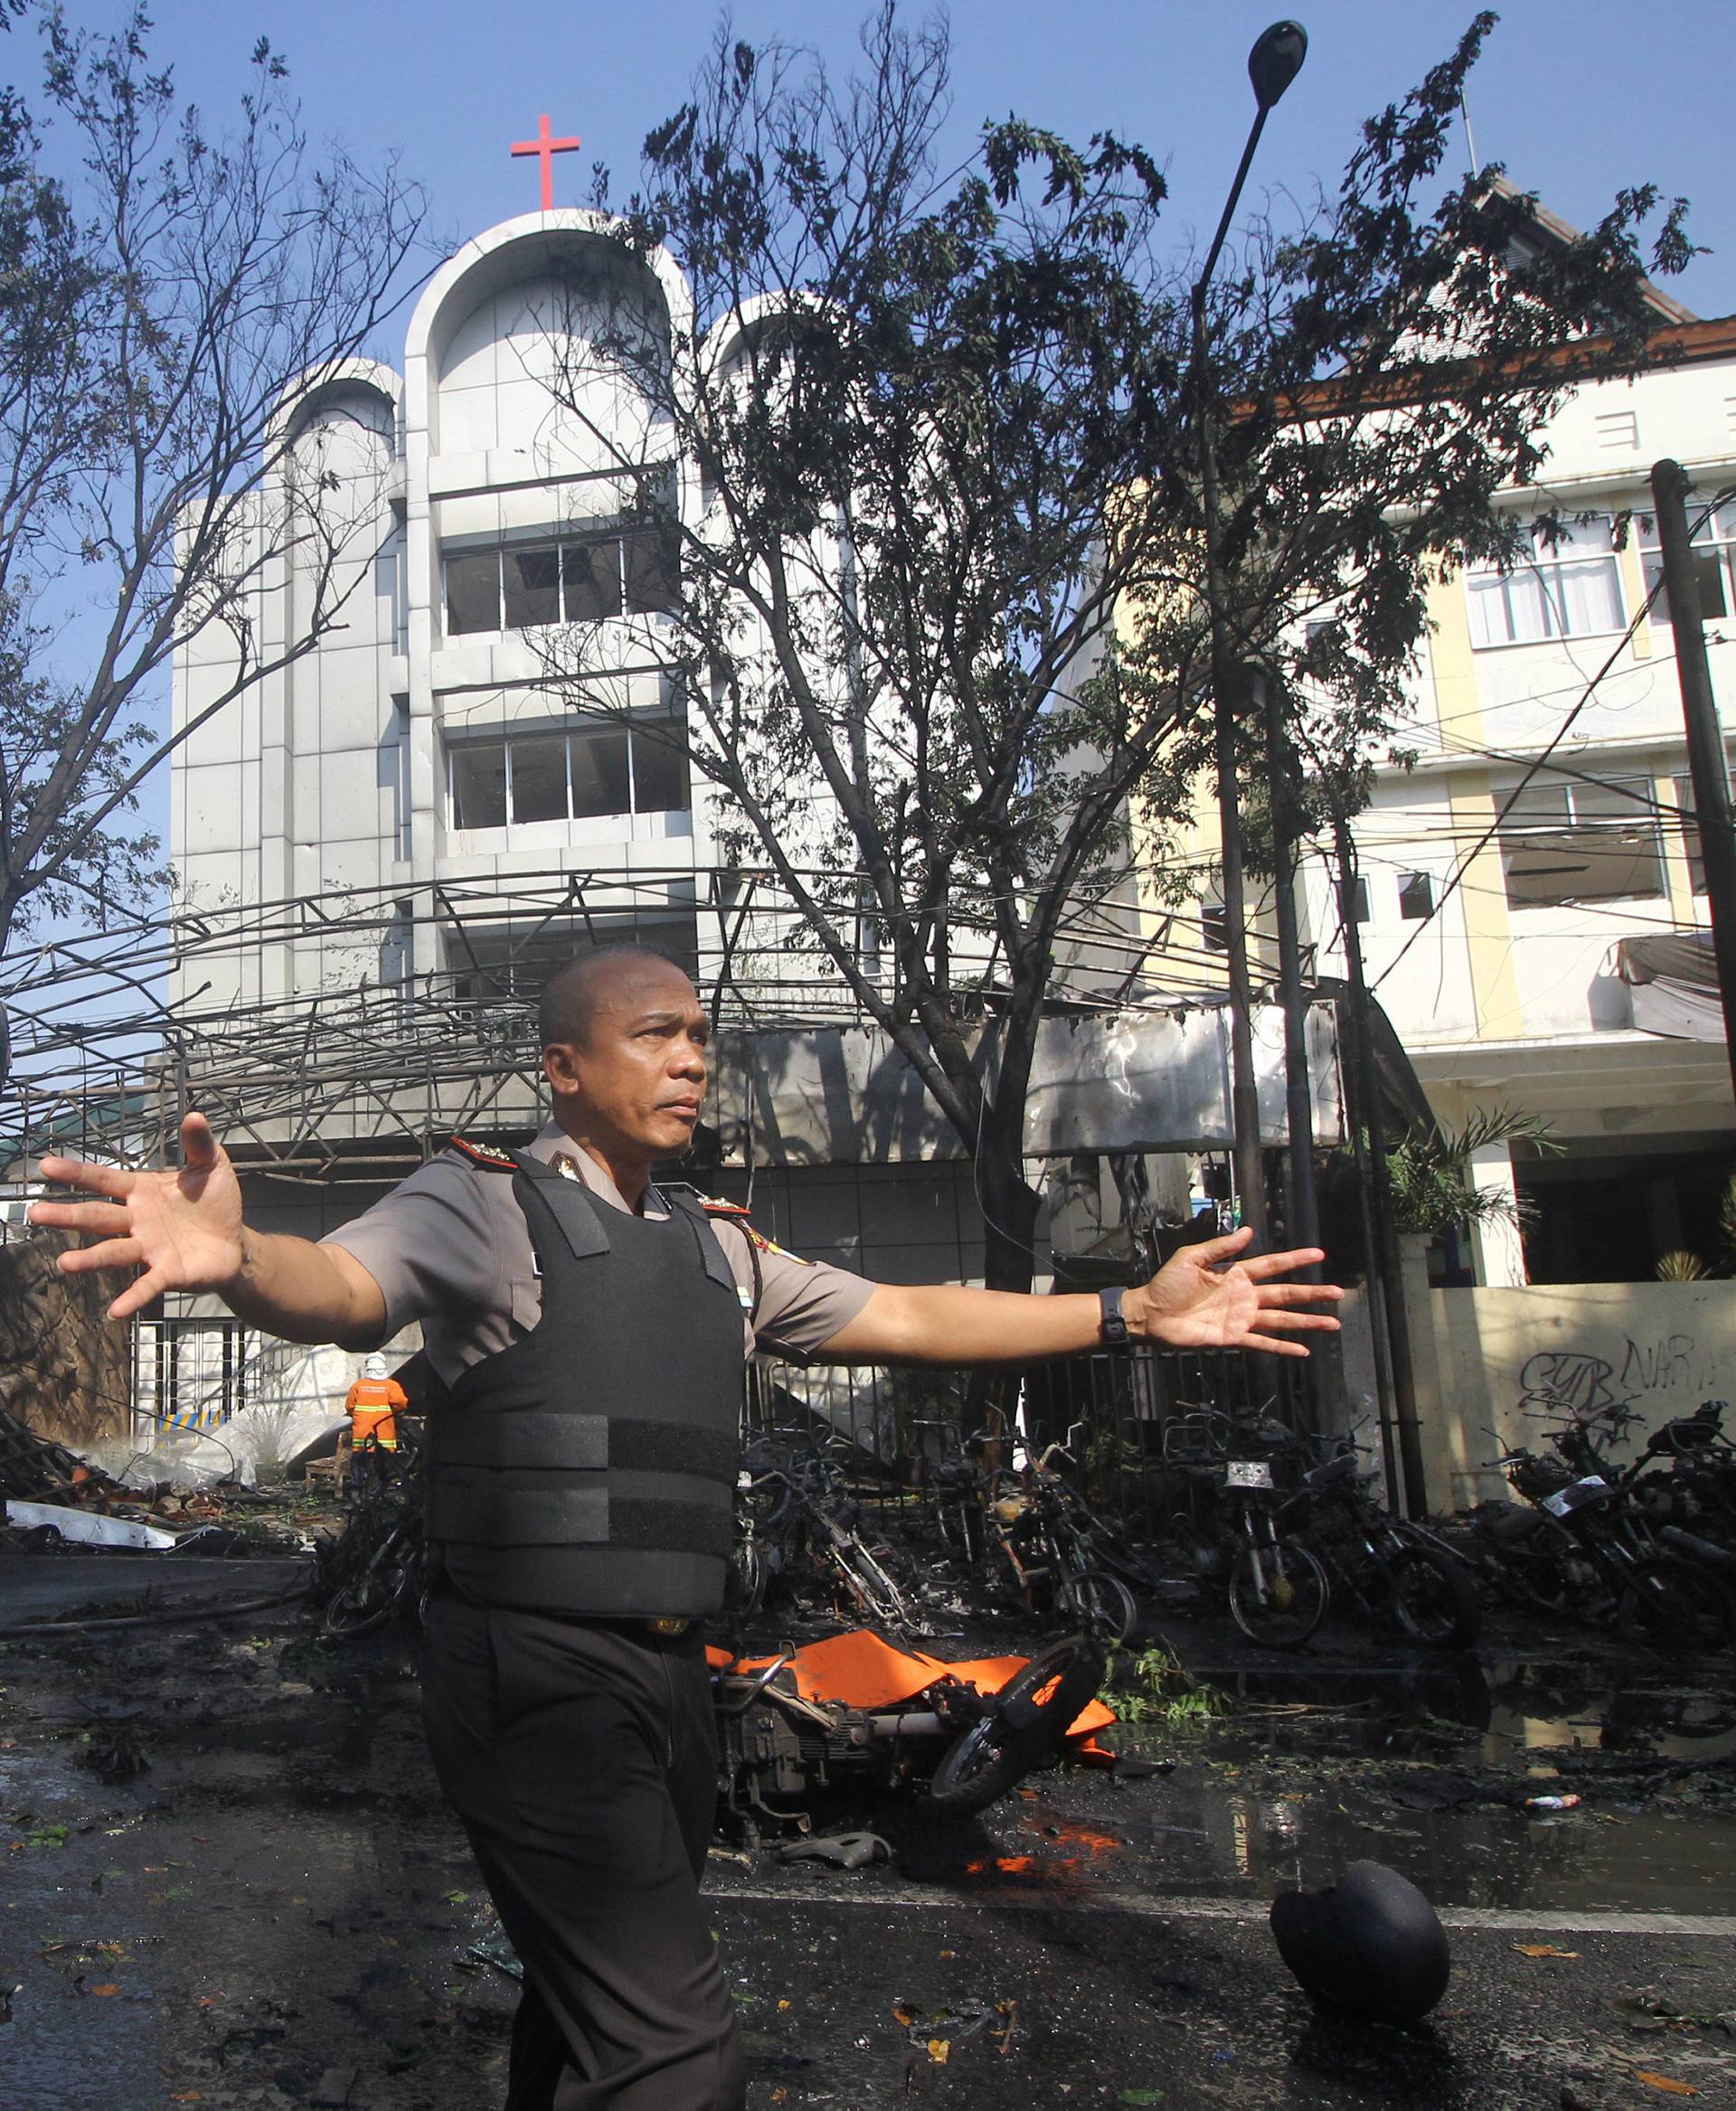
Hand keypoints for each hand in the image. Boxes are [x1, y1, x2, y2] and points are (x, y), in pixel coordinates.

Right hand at [28, 1113, 246, 1320]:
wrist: (236, 1241)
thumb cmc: (215, 1203)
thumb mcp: (212, 1166)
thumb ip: (199, 1143)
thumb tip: (194, 1114)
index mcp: (141, 1191)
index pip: (104, 1180)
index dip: (77, 1173)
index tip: (46, 1166)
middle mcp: (137, 1221)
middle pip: (97, 1217)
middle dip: (67, 1215)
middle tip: (33, 1213)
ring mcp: (149, 1248)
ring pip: (113, 1252)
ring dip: (89, 1259)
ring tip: (64, 1264)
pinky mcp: (167, 1273)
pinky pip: (146, 1286)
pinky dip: (131, 1298)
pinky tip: (114, 1311)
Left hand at [1128, 1227, 1342, 1357]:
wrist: (1149, 1314)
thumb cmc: (1167, 1284)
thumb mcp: (1191, 1258)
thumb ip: (1220, 1247)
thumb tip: (1249, 1230)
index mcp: (1236, 1274)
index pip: (1272, 1265)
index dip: (1295, 1259)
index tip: (1318, 1254)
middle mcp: (1244, 1297)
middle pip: (1285, 1294)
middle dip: (1312, 1294)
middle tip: (1338, 1293)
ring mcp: (1241, 1318)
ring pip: (1281, 1320)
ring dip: (1307, 1322)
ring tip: (1332, 1323)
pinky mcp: (1233, 1338)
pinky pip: (1262, 1343)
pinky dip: (1282, 1348)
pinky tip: (1302, 1350)